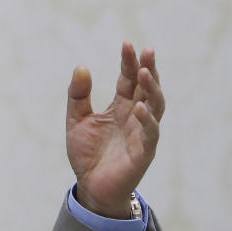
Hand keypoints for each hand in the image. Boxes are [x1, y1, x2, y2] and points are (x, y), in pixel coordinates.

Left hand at [66, 41, 164, 218]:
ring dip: (151, 89)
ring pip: (155, 107)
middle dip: (148, 68)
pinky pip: (150, 134)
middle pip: (147, 88)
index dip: (129, 62)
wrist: (90, 187)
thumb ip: (78, 96)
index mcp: (121, 107)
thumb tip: (81, 66)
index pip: (128, 79)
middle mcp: (135, 117)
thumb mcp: (76, 121)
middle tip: (147, 50)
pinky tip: (139, 107)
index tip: (126, 43)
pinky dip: (147, 120)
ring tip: (144, 72)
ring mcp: (142, 133)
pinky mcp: (143, 153)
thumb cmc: (88, 154)